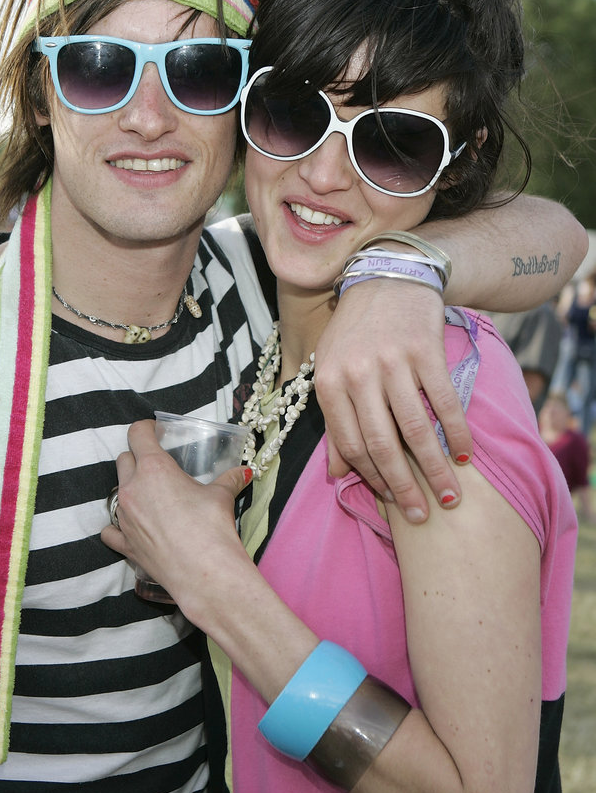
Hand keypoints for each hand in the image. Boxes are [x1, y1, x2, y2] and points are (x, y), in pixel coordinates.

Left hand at [101, 421, 252, 614]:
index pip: (137, 434)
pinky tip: (132, 527)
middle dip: (138, 458)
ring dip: (130, 490)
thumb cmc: (211, 528)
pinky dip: (117, 526)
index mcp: (154, 468)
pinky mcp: (124, 543)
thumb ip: (230, 479)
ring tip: (151, 497)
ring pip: (116, 492)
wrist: (203, 573)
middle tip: (157, 465)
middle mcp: (132, 489)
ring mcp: (124, 517)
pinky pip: (110, 529)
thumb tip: (244, 472)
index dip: (145, 428)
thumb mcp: (222, 496)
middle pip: (124, 460)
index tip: (153, 431)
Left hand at [314, 279, 472, 521]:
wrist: (388, 277)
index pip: (349, 444)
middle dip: (403, 487)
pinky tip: (465, 456)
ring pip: (416, 430)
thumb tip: (336, 475)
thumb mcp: (331, 371)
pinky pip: (443, 403)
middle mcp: (358, 374)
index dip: (371, 478)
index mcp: (328, 383)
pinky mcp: (425, 352)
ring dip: (435, 470)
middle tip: (421, 515)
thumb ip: (334, 420)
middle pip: (383, 444)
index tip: (389, 501)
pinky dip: (457, 434)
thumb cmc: (356, 332)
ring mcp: (392, 362)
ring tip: (450, 496)